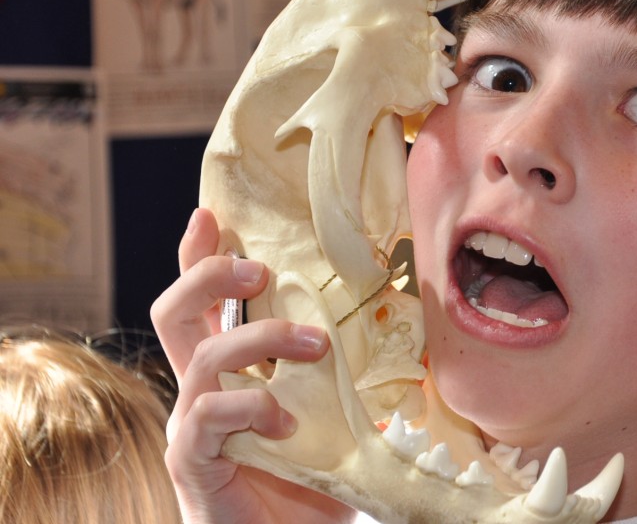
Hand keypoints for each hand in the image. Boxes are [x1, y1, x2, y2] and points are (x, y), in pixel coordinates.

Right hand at [151, 208, 353, 523]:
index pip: (201, 303)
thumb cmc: (306, 482)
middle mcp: (201, 389)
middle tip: (259, 266)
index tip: (211, 214)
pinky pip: (209, 413)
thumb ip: (349, 378)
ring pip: (206, 355)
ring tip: (317, 346)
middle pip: (175, 311)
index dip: (197, 256)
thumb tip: (402, 336)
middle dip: (209, 274)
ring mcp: (191, 423)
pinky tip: (286, 421)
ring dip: (263, 338)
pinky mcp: (191, 459)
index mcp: (227, 372)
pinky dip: (253, 407)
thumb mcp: (335, 418)